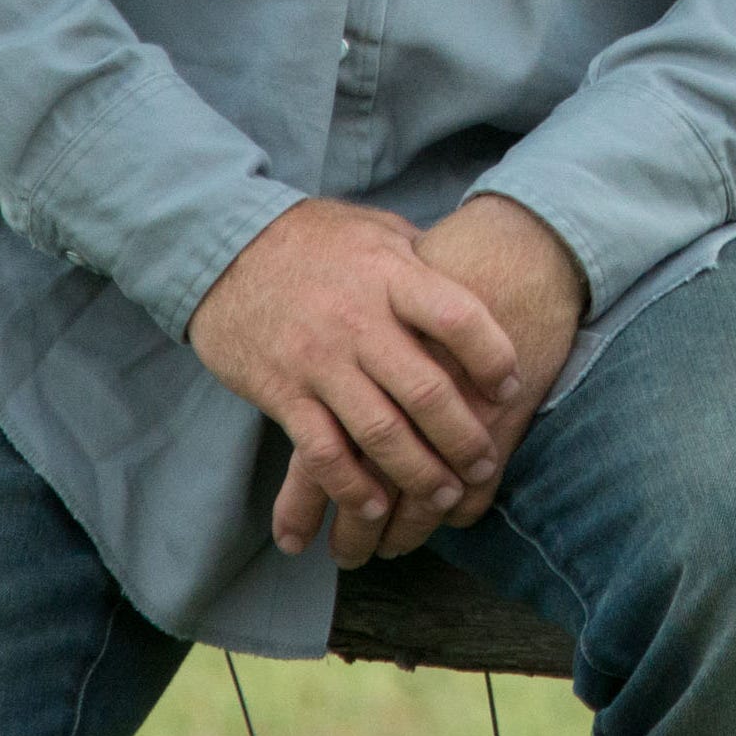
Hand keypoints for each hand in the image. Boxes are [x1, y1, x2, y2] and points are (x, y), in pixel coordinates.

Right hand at [270, 193, 585, 552]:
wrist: (224, 248)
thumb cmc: (314, 239)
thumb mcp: (378, 230)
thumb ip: (424, 260)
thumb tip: (480, 280)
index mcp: (391, 275)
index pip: (458, 319)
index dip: (494, 358)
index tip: (511, 388)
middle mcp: (358, 321)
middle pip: (426, 390)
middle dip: (464, 437)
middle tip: (484, 462)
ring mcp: (318, 361)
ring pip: (381, 432)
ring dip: (419, 474)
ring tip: (445, 496)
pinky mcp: (283, 393)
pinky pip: (324, 453)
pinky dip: (353, 488)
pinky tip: (376, 505)